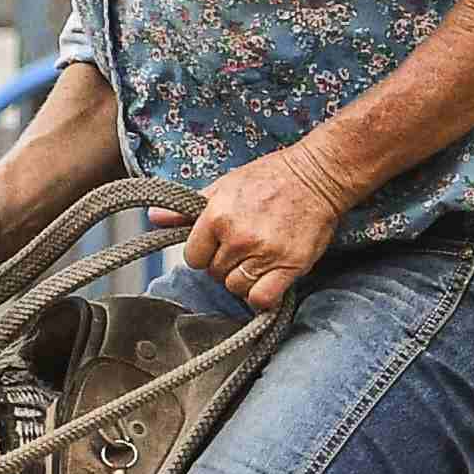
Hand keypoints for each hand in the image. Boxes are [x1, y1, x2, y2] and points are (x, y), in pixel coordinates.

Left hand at [182, 146, 351, 306]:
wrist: (318, 174)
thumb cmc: (271, 178)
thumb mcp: (224, 186)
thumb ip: (187, 209)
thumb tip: (155, 218)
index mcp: (217, 216)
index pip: (193, 258)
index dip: (205, 254)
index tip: (219, 245)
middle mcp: (238, 237)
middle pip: (214, 274)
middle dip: (225, 264)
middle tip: (245, 247)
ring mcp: (264, 253)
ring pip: (236, 288)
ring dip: (243, 280)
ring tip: (258, 260)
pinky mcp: (290, 266)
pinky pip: (262, 299)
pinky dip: (262, 296)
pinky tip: (268, 280)